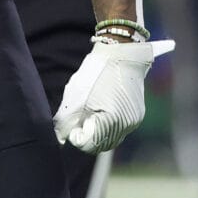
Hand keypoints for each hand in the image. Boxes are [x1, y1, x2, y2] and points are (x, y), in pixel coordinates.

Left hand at [54, 38, 174, 153]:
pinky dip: (108, 127)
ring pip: (111, 139)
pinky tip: (100, 112)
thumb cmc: (95, 72)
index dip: (77, 138)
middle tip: (79, 122)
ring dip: (98, 133)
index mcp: (111, 119)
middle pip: (101, 145)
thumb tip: (61, 139)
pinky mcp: (137, 115)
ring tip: (90, 115)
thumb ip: (66, 122)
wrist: (120, 52)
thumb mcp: (75, 96)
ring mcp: (134, 120)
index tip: (73, 127)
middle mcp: (127, 124)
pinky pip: (120, 129)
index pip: (90, 144)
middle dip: (87, 137)